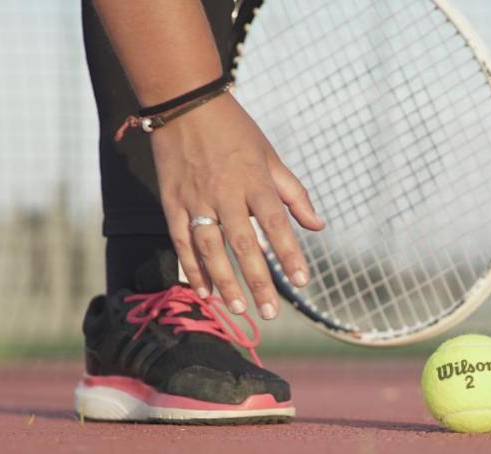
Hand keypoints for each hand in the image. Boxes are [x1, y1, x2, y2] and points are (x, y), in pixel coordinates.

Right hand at [150, 93, 324, 318]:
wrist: (184, 104)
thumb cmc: (235, 131)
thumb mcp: (270, 156)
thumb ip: (294, 194)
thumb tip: (318, 226)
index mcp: (254, 180)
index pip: (276, 223)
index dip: (289, 253)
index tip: (302, 281)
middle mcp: (225, 192)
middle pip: (243, 244)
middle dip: (258, 280)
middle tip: (270, 313)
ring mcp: (196, 199)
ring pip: (210, 248)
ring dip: (224, 281)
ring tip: (238, 309)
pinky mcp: (172, 202)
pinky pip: (182, 241)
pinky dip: (192, 268)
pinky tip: (204, 292)